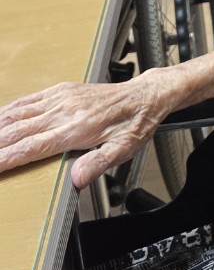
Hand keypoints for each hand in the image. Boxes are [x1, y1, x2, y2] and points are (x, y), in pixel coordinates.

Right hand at [0, 49, 213, 188]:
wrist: (144, 95)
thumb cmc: (134, 123)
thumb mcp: (123, 149)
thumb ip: (98, 163)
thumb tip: (76, 179)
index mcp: (76, 129)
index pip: (31, 147)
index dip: (6, 158)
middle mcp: (64, 111)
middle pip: (16, 130)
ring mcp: (60, 99)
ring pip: (17, 113)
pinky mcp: (61, 90)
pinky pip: (28, 100)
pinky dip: (8, 110)